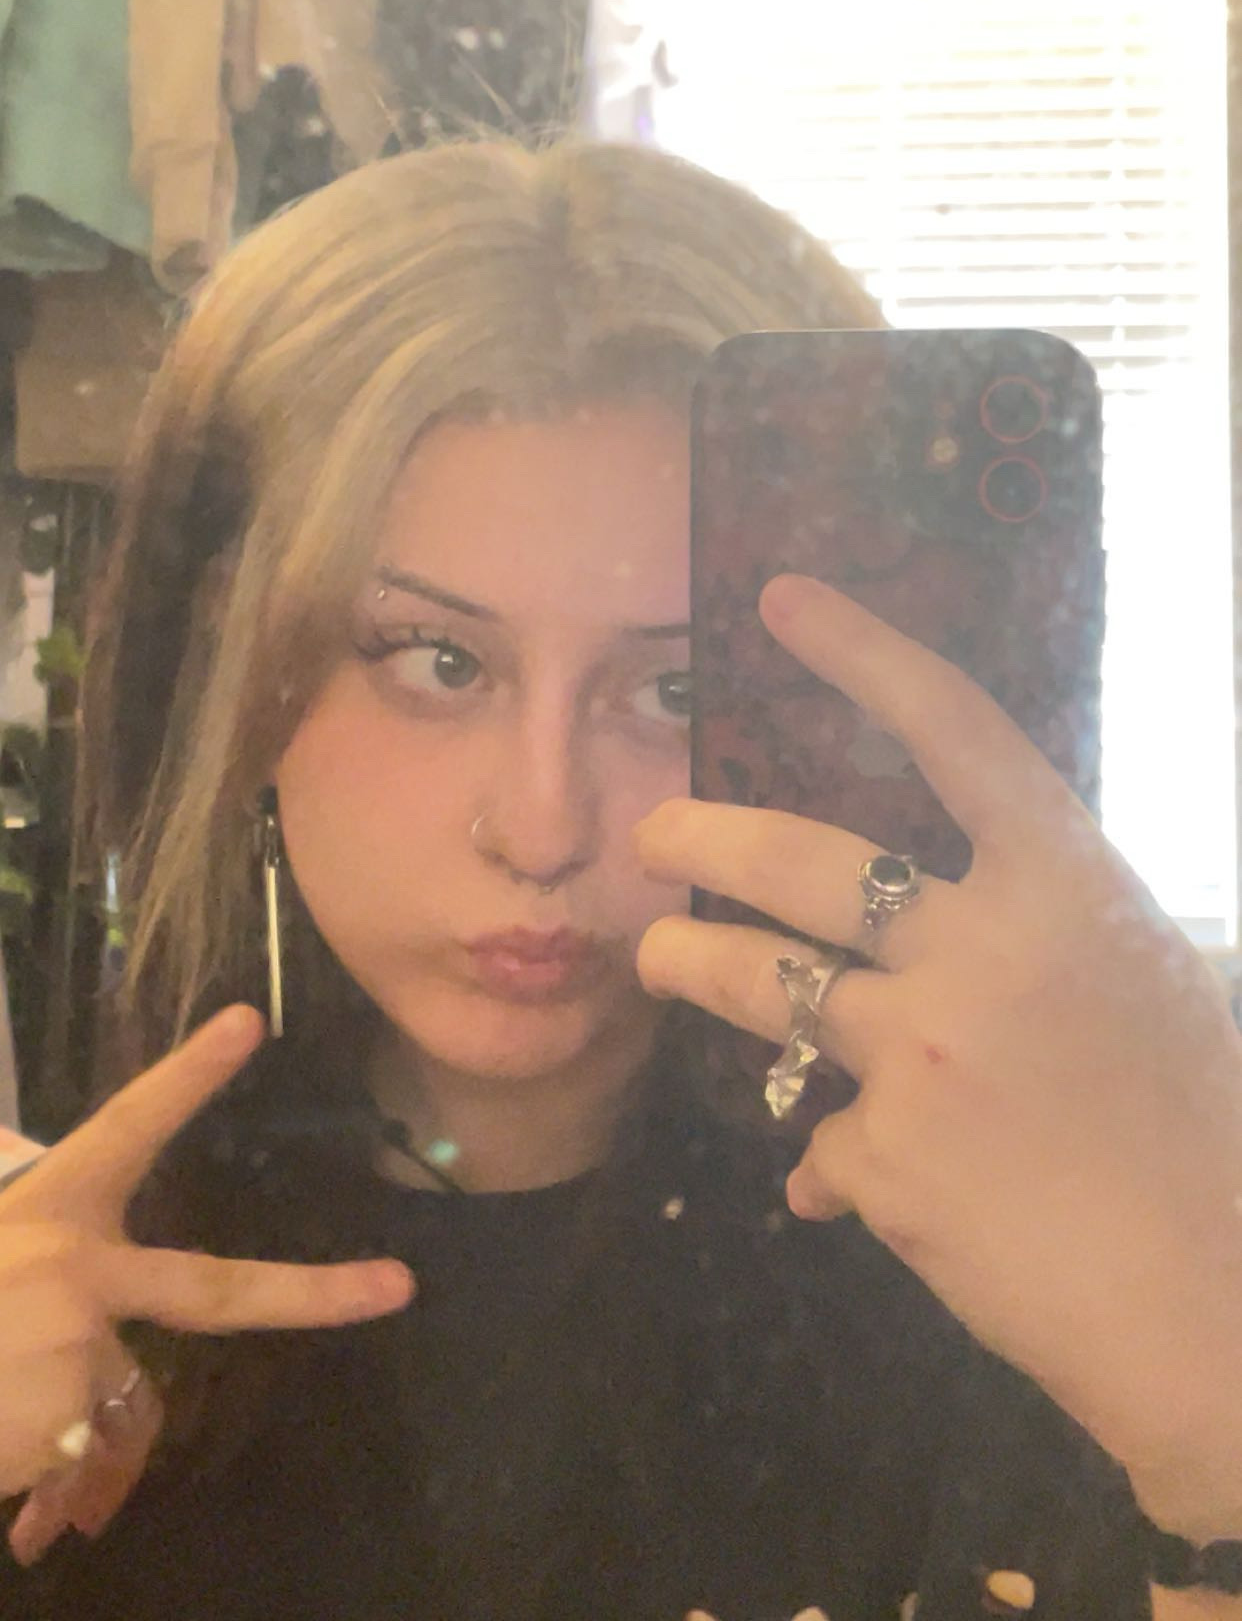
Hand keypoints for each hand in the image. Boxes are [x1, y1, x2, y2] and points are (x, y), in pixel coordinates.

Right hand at [0, 1006, 412, 1548]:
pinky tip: (0, 1453)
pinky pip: (88, 1457)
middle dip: (317, 1294)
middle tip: (397, 1288)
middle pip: (219, 1289)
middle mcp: (76, 1267)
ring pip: (123, 1401)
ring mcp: (80, 1340)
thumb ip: (54, 1285)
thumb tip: (99, 1360)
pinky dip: (47, 1477)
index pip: (128, 1126)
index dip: (189, 1076)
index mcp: (50, 1210)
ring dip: (69, 1426)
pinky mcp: (68, 1412)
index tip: (250, 1020)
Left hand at [637, 576, 1241, 1537]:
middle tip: (655, 832)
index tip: (781, 598)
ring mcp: (920, 1056)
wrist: (1216, 1305)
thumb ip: (1044, 931)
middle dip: (703, 836)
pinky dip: (822, 1156)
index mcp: (1067, 885)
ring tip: (660, 956)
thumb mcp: (1151, 980)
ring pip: (758, 983)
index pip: (952, 731)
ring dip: (689, 962)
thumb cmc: (1207, 1130)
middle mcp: (980, 950)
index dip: (863, 653)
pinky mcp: (882, 1165)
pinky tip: (833, 1181)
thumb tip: (944, 928)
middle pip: (800, 862)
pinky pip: (816, 1138)